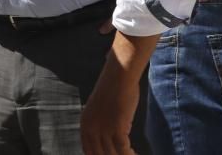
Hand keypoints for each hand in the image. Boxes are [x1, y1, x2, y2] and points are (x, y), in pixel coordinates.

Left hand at [81, 31, 158, 154]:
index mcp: (85, 124)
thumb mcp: (100, 109)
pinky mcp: (116, 129)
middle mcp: (90, 129)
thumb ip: (101, 124)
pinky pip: (123, 151)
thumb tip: (109, 139)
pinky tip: (136, 154)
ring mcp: (102, 130)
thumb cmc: (114, 88)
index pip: (88, 151)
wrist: (119, 74)